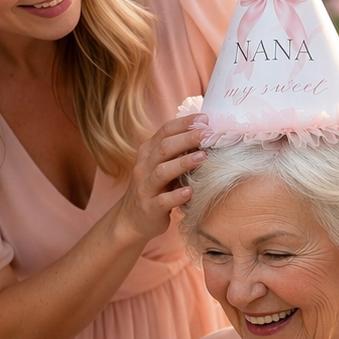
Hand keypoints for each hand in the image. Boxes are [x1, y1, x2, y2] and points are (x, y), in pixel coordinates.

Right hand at [113, 115, 205, 243]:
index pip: (165, 131)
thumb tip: (205, 133)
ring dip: (183, 163)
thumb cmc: (153, 189)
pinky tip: (190, 191)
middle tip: (208, 133)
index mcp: (148, 153)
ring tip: (202, 157)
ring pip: (162, 172)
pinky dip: (177, 195)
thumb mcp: (160, 166)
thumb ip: (176, 151)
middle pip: (164, 148)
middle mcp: (144, 167)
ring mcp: (145, 188)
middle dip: (187, 138)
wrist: (131, 220)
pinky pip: (163, 201)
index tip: (205, 118)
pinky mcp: (150, 208)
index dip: (185, 123)